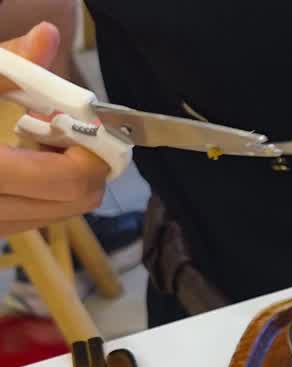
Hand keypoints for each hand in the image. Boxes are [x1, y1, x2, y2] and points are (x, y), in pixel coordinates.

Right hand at [0, 23, 108, 235]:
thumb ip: (10, 66)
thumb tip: (47, 35)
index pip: (68, 180)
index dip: (92, 154)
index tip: (89, 127)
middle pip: (75, 200)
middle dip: (86, 166)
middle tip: (71, 132)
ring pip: (61, 212)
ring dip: (68, 181)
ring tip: (45, 143)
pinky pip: (36, 217)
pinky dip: (46, 193)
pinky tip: (28, 162)